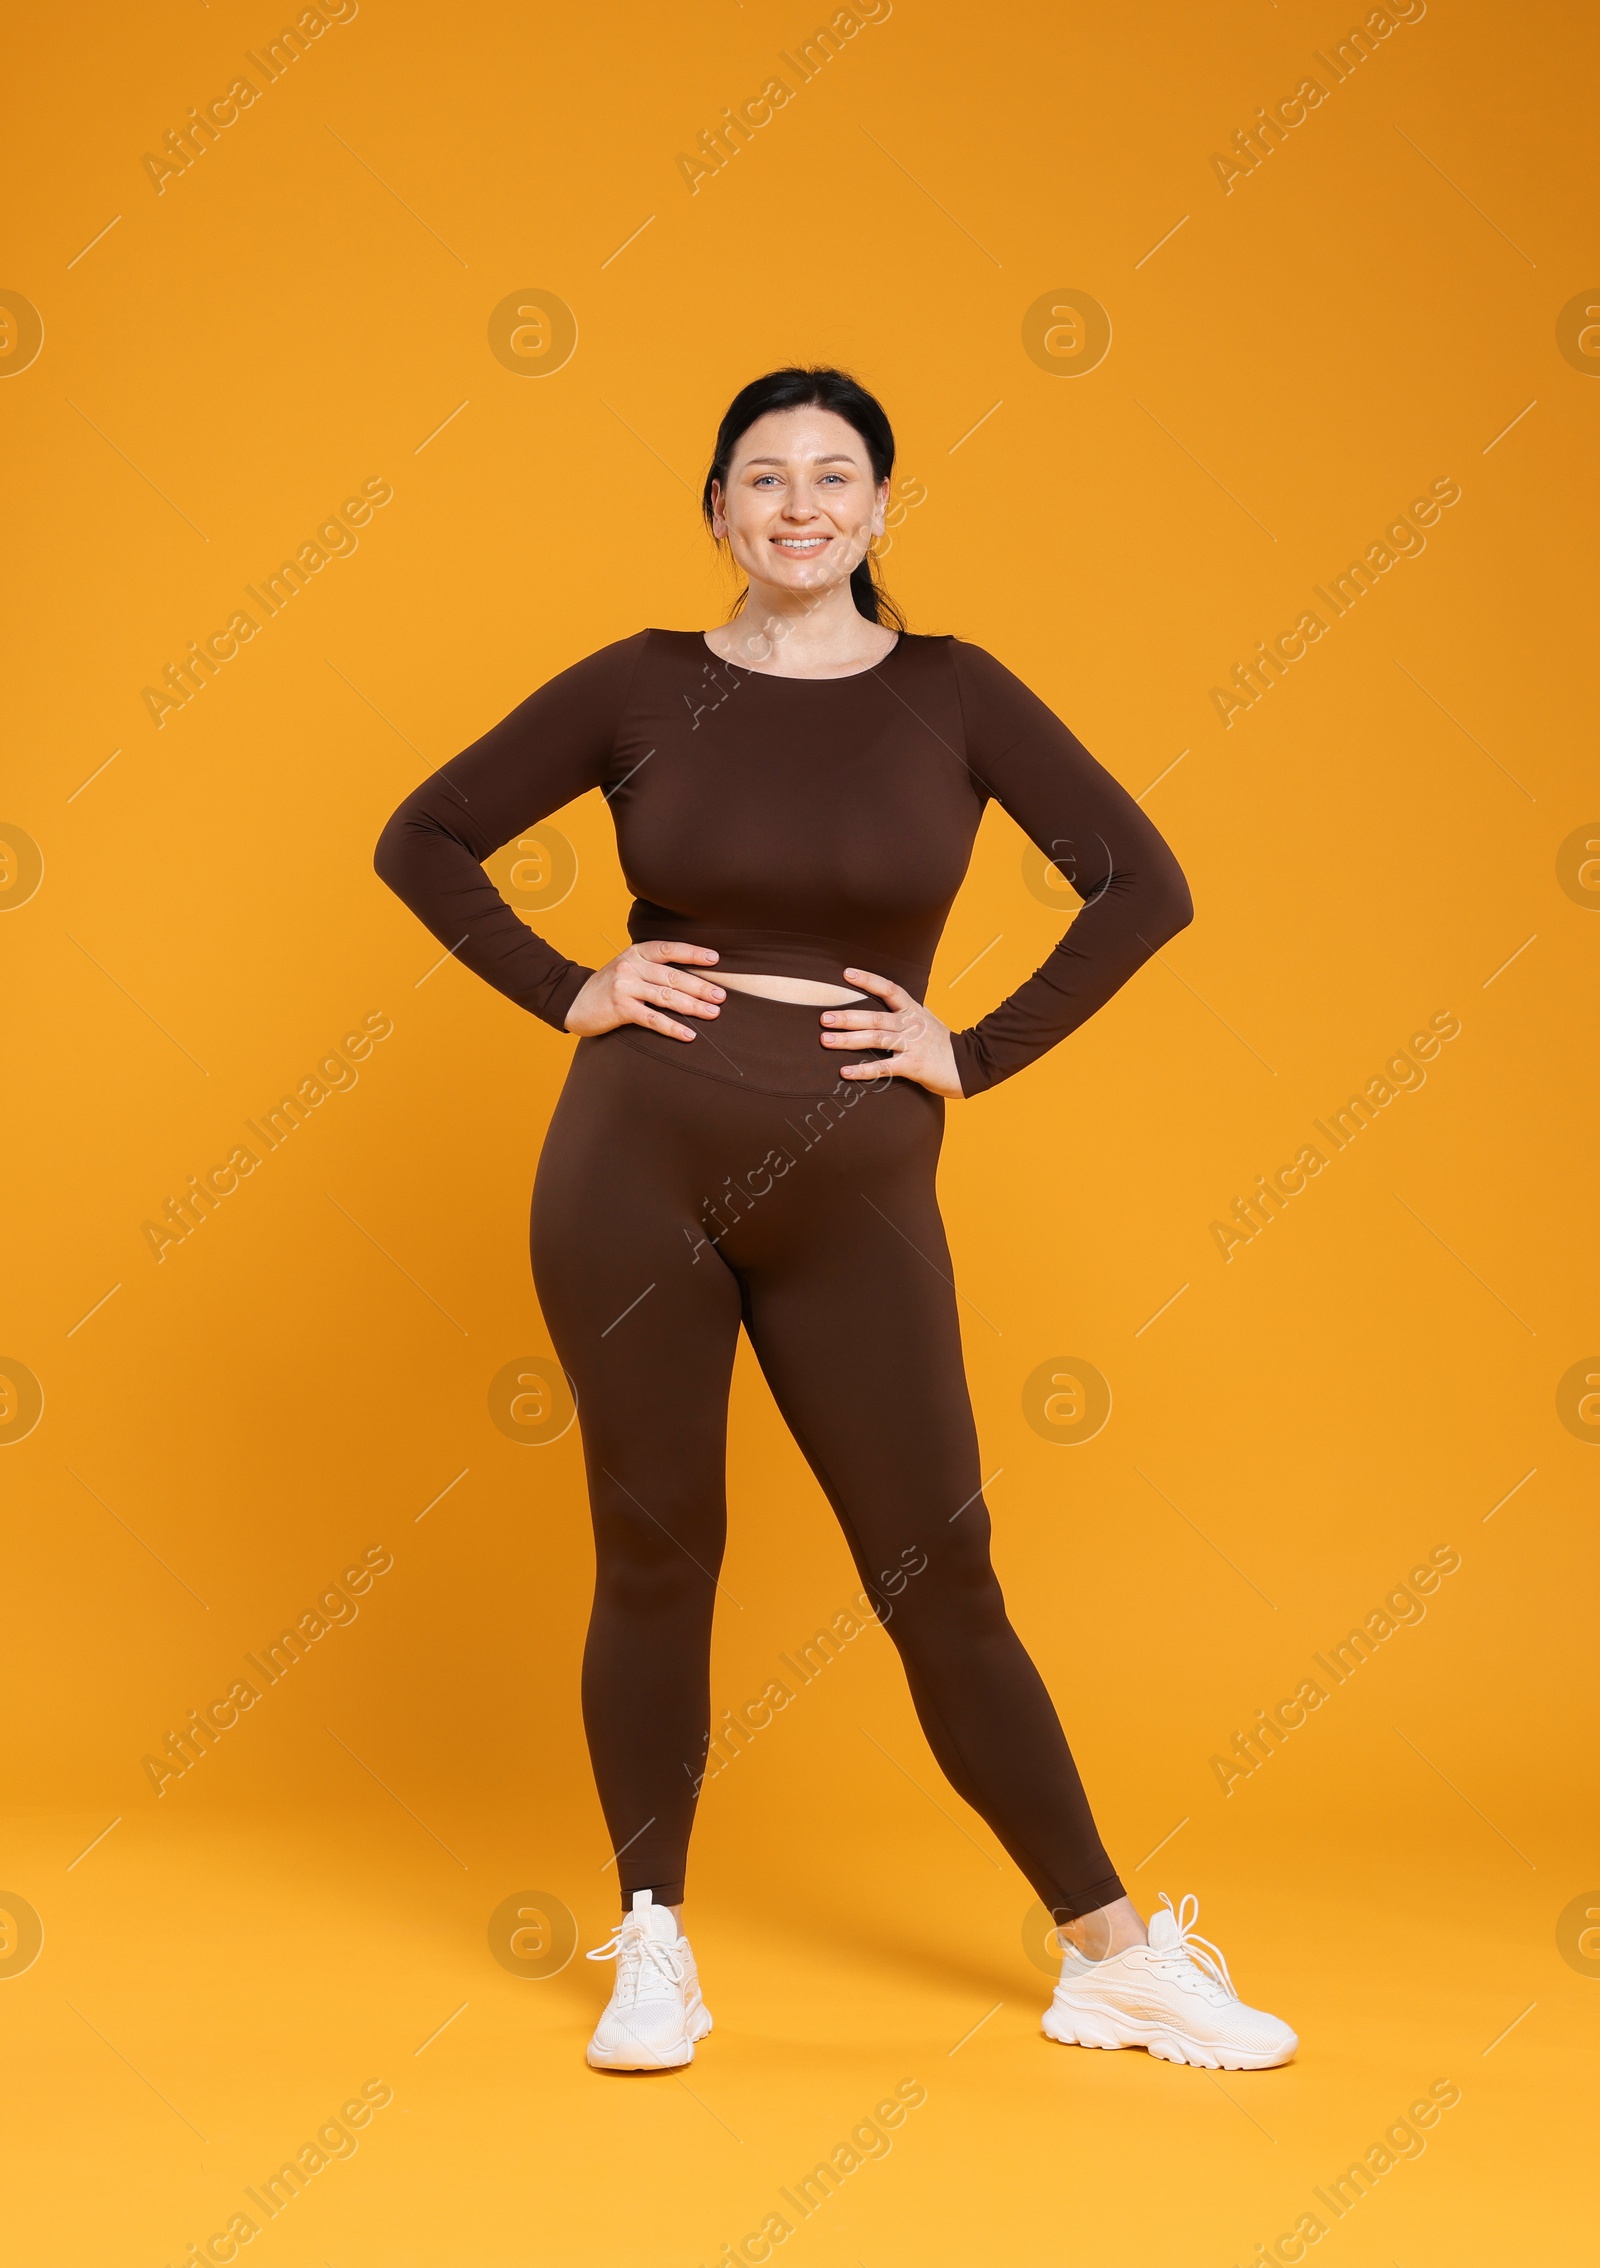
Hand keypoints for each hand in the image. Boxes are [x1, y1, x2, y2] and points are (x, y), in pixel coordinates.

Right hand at [563, 941, 724, 1040]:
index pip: (669, 950)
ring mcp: (625, 987)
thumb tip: (690, 978)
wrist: (573, 1000)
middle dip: (700, 987)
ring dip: (693, 1007)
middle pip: (672, 977)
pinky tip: (688, 1034)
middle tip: (721, 996)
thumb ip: (652, 968)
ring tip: (713, 1014)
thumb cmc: (608, 986)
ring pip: (666, 997)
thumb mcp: (628, 968)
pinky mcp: (620, 1008)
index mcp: (636, 953)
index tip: (715, 960)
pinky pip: (653, 1019)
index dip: (692, 953)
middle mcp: (631, 967)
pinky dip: (673, 1028)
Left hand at [820, 968, 962, 1096]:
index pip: (889, 989)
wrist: (971, 1064)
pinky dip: (863, 1071)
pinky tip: (845, 1073)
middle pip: (875, 1016)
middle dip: (847, 1017)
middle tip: (824, 1018)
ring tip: (826, 1041)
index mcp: (913, 1011)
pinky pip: (884, 1068)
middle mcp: (910, 1025)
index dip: (867, 980)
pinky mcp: (913, 1066)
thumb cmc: (946, 1044)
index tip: (845, 973)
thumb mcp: (929, 1020)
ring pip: (876, 1039)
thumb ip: (909, 1012)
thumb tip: (892, 1001)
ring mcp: (912, 1045)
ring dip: (849, 1040)